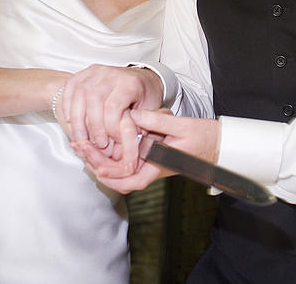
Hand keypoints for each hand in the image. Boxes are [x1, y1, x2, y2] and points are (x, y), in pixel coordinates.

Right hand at [61, 65, 162, 170]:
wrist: (143, 78)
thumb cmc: (146, 96)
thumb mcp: (149, 113)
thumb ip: (138, 129)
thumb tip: (122, 149)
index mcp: (130, 83)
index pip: (113, 106)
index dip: (108, 128)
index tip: (108, 143)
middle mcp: (112, 73)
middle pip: (93, 99)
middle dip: (91, 126)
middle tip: (94, 144)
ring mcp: (96, 71)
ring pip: (79, 94)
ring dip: (77, 120)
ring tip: (80, 138)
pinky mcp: (84, 73)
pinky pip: (71, 87)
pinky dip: (68, 105)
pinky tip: (70, 120)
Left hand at [84, 109, 220, 193]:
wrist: (216, 144)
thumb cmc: (203, 138)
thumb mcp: (181, 126)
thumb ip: (156, 121)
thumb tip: (132, 115)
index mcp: (158, 167)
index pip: (128, 180)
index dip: (108, 173)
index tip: (93, 161)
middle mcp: (150, 169)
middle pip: (117, 176)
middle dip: (96, 163)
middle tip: (79, 146)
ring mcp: (148, 163)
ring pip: (117, 169)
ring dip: (99, 159)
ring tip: (82, 143)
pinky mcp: (148, 156)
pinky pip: (124, 160)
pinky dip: (109, 154)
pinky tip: (98, 141)